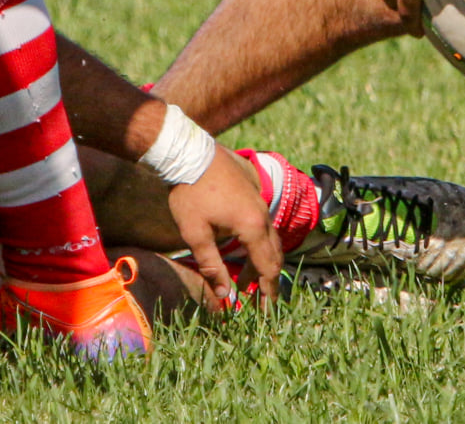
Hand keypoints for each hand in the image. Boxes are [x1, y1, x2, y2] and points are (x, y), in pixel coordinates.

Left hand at [165, 145, 280, 307]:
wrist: (190, 153)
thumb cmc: (190, 194)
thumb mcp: (196, 234)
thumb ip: (212, 266)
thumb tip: (224, 295)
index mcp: (252, 227)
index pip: (268, 266)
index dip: (269, 290)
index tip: (268, 310)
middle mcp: (263, 215)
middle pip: (274, 253)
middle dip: (269, 279)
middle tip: (262, 300)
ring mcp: (260, 201)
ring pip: (269, 238)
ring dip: (261, 261)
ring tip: (245, 281)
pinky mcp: (254, 192)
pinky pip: (263, 223)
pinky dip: (258, 243)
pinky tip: (243, 248)